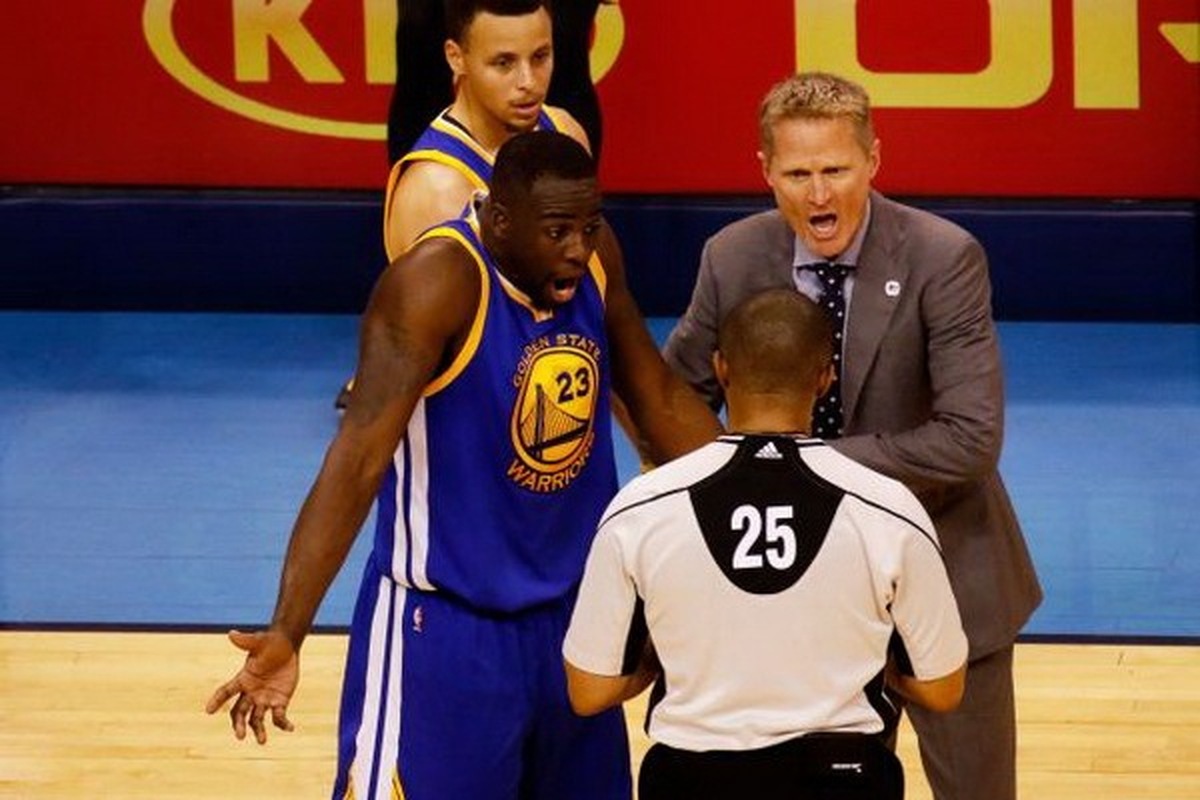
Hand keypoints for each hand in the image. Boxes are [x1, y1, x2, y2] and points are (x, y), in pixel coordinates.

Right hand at [205, 629, 299, 743]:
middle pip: (240, 712)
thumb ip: (246, 641)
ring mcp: (264, 699)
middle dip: (239, 724)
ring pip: (257, 719)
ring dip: (259, 730)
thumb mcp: (259, 642)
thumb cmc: (270, 643)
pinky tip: (290, 727)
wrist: (287, 648)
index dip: (217, 700)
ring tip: (262, 741)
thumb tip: (231, 634)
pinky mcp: (278, 702)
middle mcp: (250, 693)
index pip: (226, 691)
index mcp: (242, 679)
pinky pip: (279, 716)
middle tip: (240, 735)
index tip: (208, 710)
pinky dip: (283, 724)